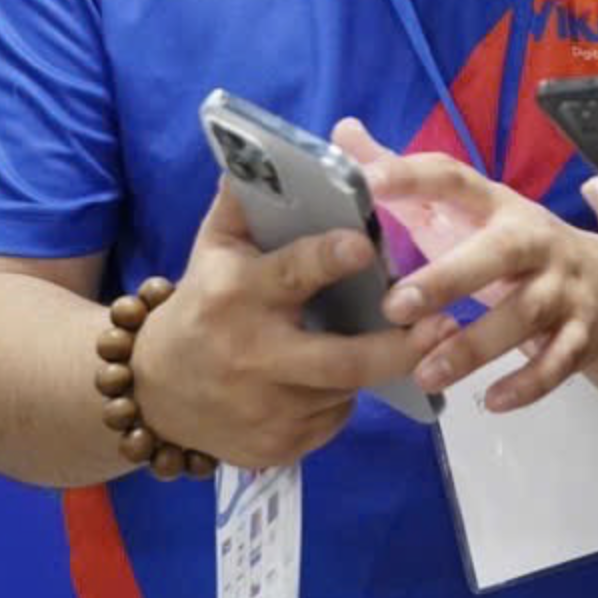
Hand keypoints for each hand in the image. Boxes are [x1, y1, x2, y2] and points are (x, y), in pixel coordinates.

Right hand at [127, 174, 443, 470]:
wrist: (153, 393)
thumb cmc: (199, 305)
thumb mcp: (213, 249)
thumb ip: (243, 202)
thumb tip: (266, 148)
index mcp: (236, 295)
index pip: (291, 274)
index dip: (328, 259)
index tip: (364, 245)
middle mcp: (253, 356)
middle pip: (342, 358)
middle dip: (398, 345)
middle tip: (445, 325)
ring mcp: (267, 410)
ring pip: (347, 387)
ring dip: (374, 365)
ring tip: (401, 342)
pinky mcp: (278, 448)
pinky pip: (333, 418)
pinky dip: (342, 396)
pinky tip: (334, 379)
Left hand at [345, 119, 597, 415]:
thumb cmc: (510, 248)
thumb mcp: (462, 212)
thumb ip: (405, 181)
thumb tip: (343, 130)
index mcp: (495, 204)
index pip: (453, 179)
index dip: (411, 177)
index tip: (365, 184)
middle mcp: (533, 239)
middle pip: (497, 253)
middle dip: (448, 279)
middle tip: (393, 307)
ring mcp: (562, 287)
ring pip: (524, 314)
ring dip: (475, 345)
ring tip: (426, 373)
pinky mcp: (581, 332)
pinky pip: (557, 361)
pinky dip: (528, 383)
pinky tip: (491, 402)